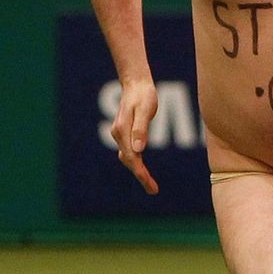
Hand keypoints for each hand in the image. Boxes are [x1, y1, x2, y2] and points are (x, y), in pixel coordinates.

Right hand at [110, 77, 159, 194]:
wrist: (135, 83)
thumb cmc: (143, 95)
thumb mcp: (145, 110)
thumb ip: (141, 129)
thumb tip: (139, 150)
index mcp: (123, 131)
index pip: (133, 158)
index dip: (142, 174)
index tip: (152, 186)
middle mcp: (118, 134)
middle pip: (129, 161)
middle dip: (141, 177)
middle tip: (153, 190)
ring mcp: (120, 134)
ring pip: (128, 158)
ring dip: (138, 171)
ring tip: (150, 184)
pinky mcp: (124, 133)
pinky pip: (129, 152)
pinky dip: (136, 163)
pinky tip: (143, 170)